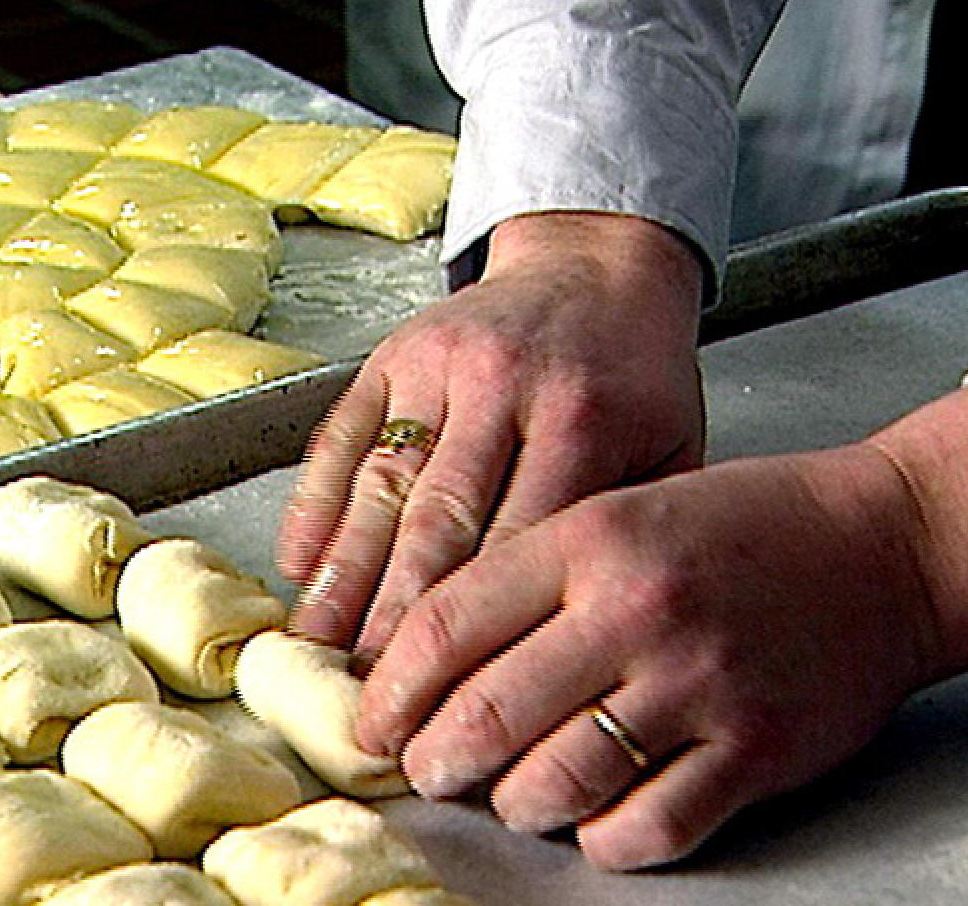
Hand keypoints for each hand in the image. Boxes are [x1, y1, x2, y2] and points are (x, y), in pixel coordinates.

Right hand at [278, 212, 704, 660]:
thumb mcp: (671, 447)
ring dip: (342, 574)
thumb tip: (565, 640)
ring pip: (378, 485)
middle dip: (396, 619)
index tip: (448, 699)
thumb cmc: (635, 375)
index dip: (475, 631)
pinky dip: (313, 503)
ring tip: (315, 646)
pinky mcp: (392, 355)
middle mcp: (503, 389)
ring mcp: (438, 367)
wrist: (594, 267)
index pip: (515, 546)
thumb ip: (625, 533)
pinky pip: (340, 436)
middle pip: (436, 523)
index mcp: (583, 421)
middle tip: (370, 694)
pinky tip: (296, 563)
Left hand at [354, 441, 939, 869]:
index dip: (392, 684)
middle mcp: (636, 609)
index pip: (450, 620)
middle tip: (424, 769)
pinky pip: (647, 826)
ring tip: (504, 795)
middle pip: (491, 709)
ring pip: (559, 780)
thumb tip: (431, 649)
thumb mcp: (620, 507)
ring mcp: (697, 685)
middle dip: (436, 757)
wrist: (879, 548)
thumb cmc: (738, 524)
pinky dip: (601, 837)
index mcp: (589, 537)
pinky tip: (590, 820)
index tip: (373, 718)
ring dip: (513, 802)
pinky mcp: (754, 750)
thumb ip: (531, 569)